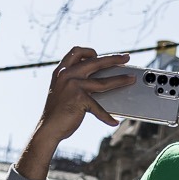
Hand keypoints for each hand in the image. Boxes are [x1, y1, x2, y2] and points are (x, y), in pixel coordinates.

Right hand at [14, 48, 134, 179]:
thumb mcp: (61, 90)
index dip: (90, 51)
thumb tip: (97, 79)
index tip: (99, 54)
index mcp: (62, 70)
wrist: (48, 128)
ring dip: (120, 80)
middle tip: (126, 58)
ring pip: (103, 82)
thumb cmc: (56, 111)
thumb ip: (72, 80)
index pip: (77, 51)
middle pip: (95, 62)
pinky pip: (98, 107)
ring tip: (131, 79)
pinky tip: (114, 122)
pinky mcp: (80, 99)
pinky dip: (106, 117)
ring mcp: (74, 86)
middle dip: (113, 58)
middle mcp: (67, 74)